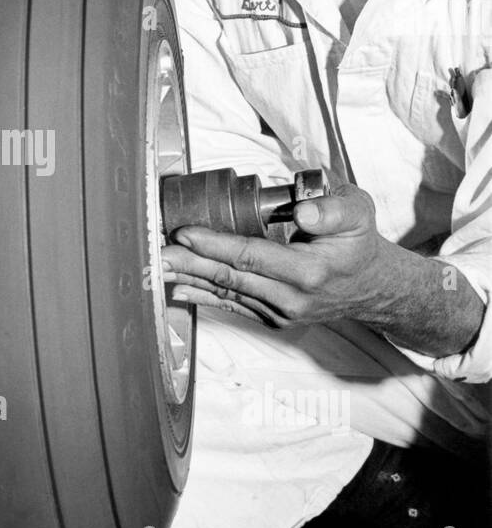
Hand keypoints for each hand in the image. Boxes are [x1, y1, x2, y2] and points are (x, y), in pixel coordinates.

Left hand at [163, 182, 390, 327]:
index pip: (250, 256)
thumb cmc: (358, 243)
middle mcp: (292, 298)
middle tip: (156, 253)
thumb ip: (333, 209)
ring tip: (159, 269)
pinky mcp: (273, 319)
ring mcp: (281, 313)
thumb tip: (304, 210)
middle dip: (189, 264)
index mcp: (309, 271)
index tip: (184, 233)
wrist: (372, 287)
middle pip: (230, 278)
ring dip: (190, 279)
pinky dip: (205, 296)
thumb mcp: (358, 213)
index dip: (214, 245)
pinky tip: (180, 289)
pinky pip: (234, 305)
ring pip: (227, 293)